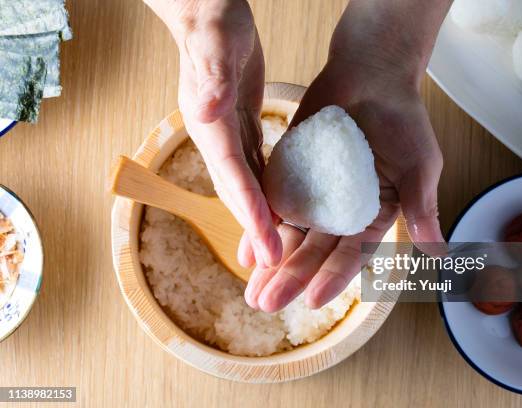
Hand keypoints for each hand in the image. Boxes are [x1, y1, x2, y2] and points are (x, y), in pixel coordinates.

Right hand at [145, 0, 281, 267]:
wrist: (205, 10)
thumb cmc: (210, 19)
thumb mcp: (214, 42)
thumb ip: (211, 76)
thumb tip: (205, 111)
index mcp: (210, 124)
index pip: (233, 177)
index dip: (251, 214)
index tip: (269, 248)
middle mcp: (215, 136)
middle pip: (238, 191)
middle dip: (256, 229)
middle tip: (276, 267)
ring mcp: (227, 133)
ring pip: (247, 184)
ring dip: (262, 217)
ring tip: (279, 250)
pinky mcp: (241, 125)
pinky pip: (255, 165)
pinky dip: (268, 189)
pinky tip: (283, 205)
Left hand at [243, 56, 444, 311]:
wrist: (370, 74)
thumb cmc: (403, 118)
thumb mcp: (420, 165)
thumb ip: (422, 208)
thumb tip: (439, 253)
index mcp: (374, 215)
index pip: (352, 254)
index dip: (333, 277)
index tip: (313, 300)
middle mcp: (342, 212)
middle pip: (315, 251)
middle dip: (291, 278)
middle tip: (265, 304)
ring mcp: (315, 194)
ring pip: (290, 234)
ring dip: (271, 262)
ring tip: (251, 290)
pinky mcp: (291, 174)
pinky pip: (273, 203)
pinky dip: (259, 224)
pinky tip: (243, 248)